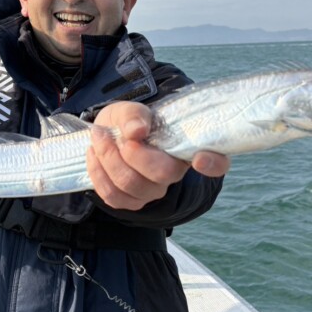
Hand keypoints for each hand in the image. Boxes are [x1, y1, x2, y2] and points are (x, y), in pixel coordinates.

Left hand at [87, 101, 229, 210]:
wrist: (108, 135)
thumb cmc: (127, 122)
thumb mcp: (129, 109)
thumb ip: (134, 115)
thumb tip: (137, 130)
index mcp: (185, 147)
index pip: (216, 162)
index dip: (213, 164)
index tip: (200, 158)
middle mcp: (174, 173)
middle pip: (162, 173)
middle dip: (133, 153)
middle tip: (119, 135)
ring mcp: (153, 191)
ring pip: (131, 184)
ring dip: (108, 158)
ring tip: (99, 137)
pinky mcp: (131, 202)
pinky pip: (113, 196)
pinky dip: (98, 172)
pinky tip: (95, 154)